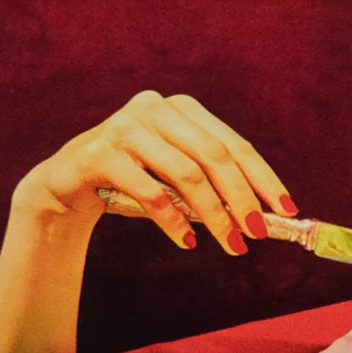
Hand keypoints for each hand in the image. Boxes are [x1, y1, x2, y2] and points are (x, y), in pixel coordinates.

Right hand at [0, 88, 289, 352]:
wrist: (64, 184)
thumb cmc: (132, 182)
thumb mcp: (175, 180)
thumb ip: (213, 188)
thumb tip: (264, 216)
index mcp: (182, 109)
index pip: (234, 144)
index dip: (263, 178)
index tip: (286, 209)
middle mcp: (155, 108)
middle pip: (214, 156)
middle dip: (242, 198)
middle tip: (259, 233)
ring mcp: (125, 126)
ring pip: (185, 174)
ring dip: (214, 215)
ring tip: (231, 244)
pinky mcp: (99, 152)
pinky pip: (149, 192)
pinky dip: (173, 221)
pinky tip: (186, 241)